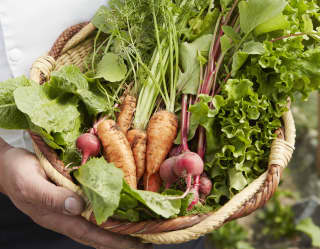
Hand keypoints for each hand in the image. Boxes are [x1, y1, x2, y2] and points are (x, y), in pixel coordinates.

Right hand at [0, 146, 152, 248]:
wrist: (7, 166)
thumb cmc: (17, 173)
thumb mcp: (30, 184)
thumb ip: (52, 197)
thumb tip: (77, 206)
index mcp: (58, 216)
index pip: (92, 233)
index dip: (114, 240)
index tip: (138, 243)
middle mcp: (67, 215)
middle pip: (99, 232)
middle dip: (123, 239)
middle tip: (149, 240)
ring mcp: (69, 207)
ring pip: (98, 223)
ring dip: (119, 227)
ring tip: (142, 229)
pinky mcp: (71, 196)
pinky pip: (93, 208)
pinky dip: (109, 212)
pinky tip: (120, 211)